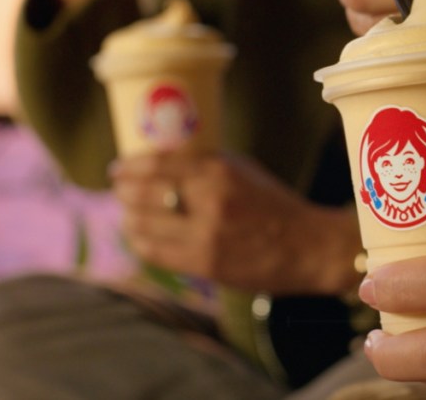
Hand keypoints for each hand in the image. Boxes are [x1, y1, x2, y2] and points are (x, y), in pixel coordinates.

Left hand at [110, 151, 361, 294]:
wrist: (309, 246)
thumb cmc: (275, 205)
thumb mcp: (244, 171)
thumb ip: (206, 165)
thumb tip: (162, 161)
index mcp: (220, 172)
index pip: (158, 164)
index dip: (129, 166)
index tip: (117, 169)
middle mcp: (210, 201)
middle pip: (144, 193)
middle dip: (124, 192)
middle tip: (119, 192)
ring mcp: (206, 235)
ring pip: (144, 225)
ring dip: (129, 219)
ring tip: (128, 216)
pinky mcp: (206, 264)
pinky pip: (156, 254)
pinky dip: (141, 244)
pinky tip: (140, 238)